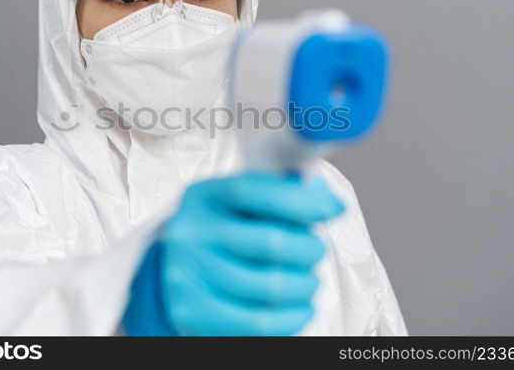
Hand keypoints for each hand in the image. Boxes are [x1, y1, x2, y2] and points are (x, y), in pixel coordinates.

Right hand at [123, 172, 344, 335]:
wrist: (180, 270)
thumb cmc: (225, 231)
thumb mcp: (243, 204)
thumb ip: (282, 194)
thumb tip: (333, 204)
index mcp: (204, 196)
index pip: (252, 189)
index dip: (299, 200)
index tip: (330, 209)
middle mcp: (190, 232)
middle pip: (270, 241)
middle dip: (309, 249)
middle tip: (314, 252)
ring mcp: (187, 274)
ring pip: (270, 286)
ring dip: (305, 285)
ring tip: (307, 281)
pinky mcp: (192, 312)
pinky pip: (258, 323)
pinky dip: (292, 318)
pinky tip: (300, 308)